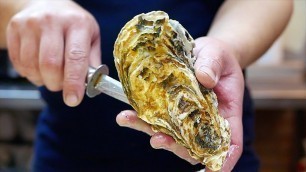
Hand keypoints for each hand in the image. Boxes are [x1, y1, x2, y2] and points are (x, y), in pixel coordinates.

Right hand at [6, 0, 100, 106]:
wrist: (47, 4)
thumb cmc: (73, 25)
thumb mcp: (91, 37)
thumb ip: (92, 60)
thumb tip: (93, 84)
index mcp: (77, 24)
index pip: (75, 58)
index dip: (74, 83)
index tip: (73, 100)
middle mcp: (53, 21)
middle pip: (50, 65)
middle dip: (56, 84)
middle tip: (62, 85)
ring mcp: (31, 24)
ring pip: (32, 66)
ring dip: (42, 80)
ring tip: (51, 75)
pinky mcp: (15, 29)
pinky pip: (20, 63)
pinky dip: (30, 74)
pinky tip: (38, 67)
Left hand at [116, 36, 243, 170]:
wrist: (204, 52)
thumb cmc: (218, 56)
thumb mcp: (218, 54)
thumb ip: (212, 65)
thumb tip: (204, 78)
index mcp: (226, 111)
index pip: (229, 142)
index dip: (223, 159)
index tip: (212, 171)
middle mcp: (205, 119)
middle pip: (195, 144)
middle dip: (176, 147)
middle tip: (158, 140)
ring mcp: (187, 116)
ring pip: (172, 134)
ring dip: (152, 133)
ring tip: (131, 121)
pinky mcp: (171, 108)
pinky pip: (157, 118)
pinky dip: (140, 119)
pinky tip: (126, 114)